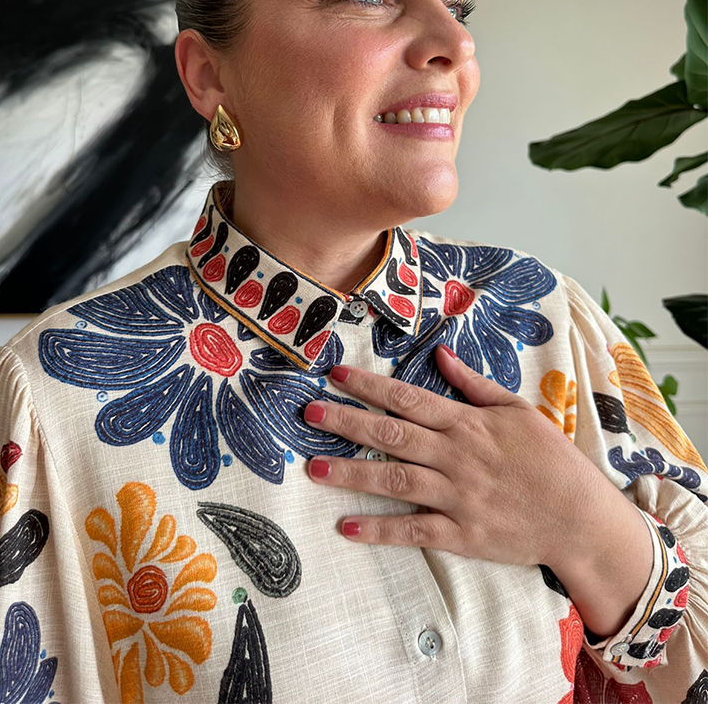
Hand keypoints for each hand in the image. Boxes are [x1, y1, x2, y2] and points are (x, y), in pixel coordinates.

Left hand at [304, 344, 614, 568]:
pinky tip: (346, 528)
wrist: (581, 517)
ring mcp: (457, 496)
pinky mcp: (462, 535)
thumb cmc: (551, 459)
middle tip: (309, 414)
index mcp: (468, 423)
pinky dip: (379, 530)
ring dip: (352, 475)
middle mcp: (457, 456)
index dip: (370, 386)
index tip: (336, 375)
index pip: (409, 398)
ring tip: (314, 469)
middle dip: (347, 423)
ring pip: (395, 480)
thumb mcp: (518, 410)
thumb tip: (440, 355)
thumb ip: (475, 384)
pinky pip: (414, 531)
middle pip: (392, 434)